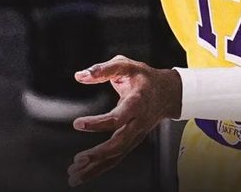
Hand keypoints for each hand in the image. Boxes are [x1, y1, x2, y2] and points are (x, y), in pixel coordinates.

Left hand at [68, 55, 181, 186]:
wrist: (167, 92)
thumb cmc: (144, 77)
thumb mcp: (125, 65)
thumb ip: (102, 69)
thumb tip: (81, 75)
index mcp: (137, 102)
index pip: (118, 118)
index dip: (98, 123)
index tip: (77, 124)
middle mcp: (138, 122)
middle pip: (119, 143)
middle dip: (98, 154)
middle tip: (78, 159)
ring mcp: (137, 134)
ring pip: (117, 155)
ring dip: (95, 168)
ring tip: (74, 175)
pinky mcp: (132, 141)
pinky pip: (116, 157)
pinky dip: (99, 167)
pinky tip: (83, 173)